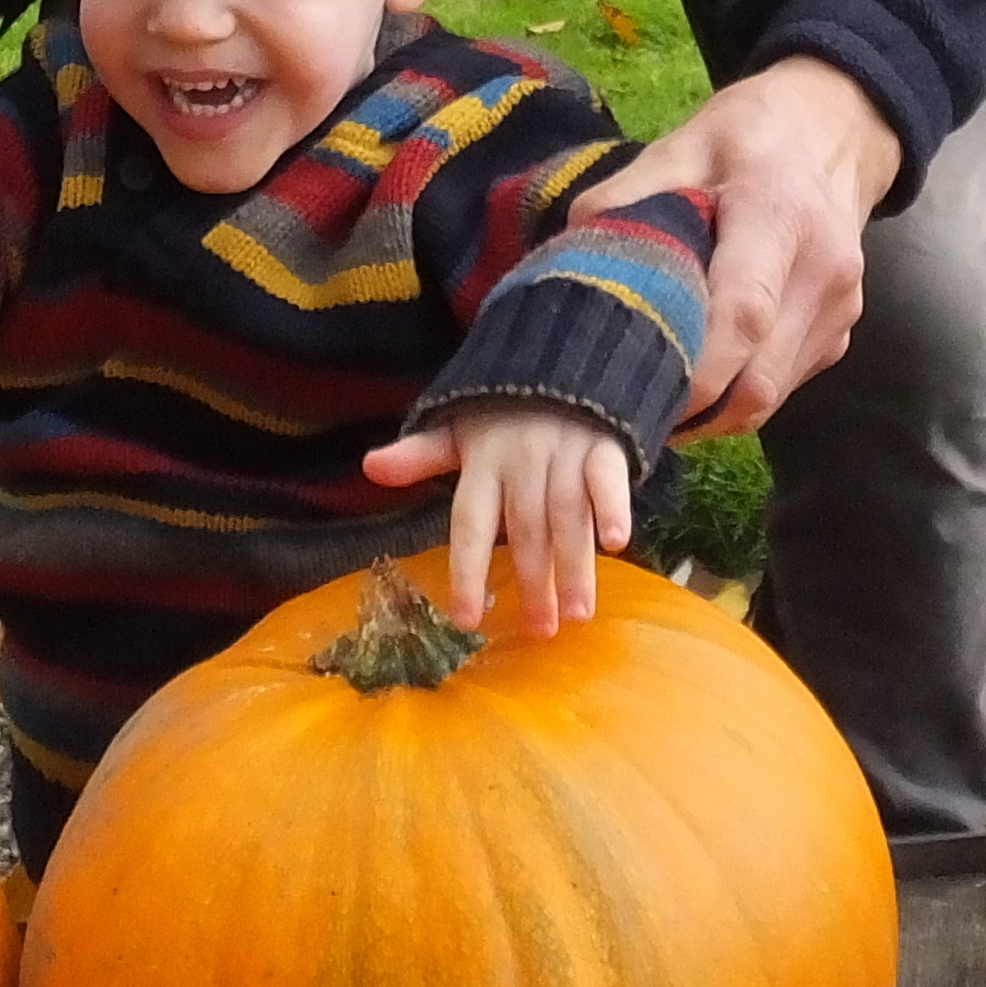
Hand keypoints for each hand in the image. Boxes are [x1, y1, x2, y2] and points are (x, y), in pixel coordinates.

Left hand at [362, 405, 631, 635]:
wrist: (560, 355)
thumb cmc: (503, 412)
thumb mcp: (458, 429)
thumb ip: (420, 455)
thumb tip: (369, 467)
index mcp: (482, 460)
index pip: (470, 522)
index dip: (466, 570)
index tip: (466, 620)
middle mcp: (521, 458)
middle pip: (524, 527)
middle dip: (532, 581)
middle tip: (539, 631)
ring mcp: (564, 450)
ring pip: (567, 512)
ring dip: (574, 564)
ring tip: (578, 613)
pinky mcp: (603, 444)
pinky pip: (607, 478)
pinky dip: (613, 508)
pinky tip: (616, 543)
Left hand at [568, 57, 901, 439]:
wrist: (838, 127)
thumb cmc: (752, 134)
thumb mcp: (682, 144)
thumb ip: (626, 197)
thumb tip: (572, 253)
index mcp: (779, 214)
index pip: (743, 314)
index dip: (694, 373)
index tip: (637, 395)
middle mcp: (823, 272)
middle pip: (759, 378)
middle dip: (693, 409)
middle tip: (626, 410)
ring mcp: (840, 309)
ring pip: (772, 394)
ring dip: (714, 411)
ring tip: (654, 396)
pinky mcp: (840, 332)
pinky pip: (785, 383)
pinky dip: (738, 393)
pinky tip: (698, 373)